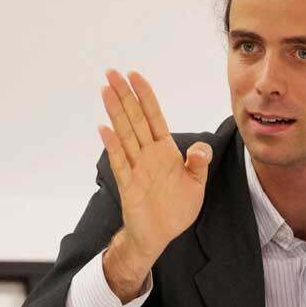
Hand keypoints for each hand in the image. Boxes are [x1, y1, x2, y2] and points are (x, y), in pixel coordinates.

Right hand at [99, 69, 211, 264]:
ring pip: (125, 134)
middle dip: (125, 96)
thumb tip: (201, 148)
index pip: (154, 117)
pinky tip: (104, 129)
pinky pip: (120, 162)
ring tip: (106, 90)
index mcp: (166, 151)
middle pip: (135, 120)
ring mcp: (136, 167)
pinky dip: (113, 146)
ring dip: (115, 113)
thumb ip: (198, 163)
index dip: (146, 97)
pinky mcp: (128, 184)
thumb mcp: (196, 183)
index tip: (136, 76)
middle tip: (112, 72)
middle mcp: (148, 154)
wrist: (161, 234)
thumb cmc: (178, 207)